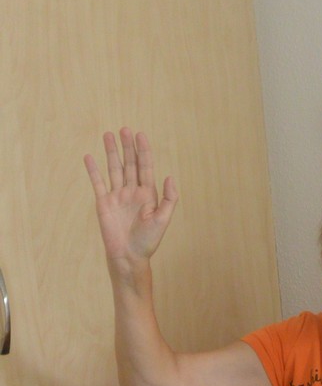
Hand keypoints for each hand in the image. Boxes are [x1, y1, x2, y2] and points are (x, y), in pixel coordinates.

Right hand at [84, 128, 177, 267]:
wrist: (128, 256)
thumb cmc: (147, 241)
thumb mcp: (163, 220)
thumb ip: (169, 199)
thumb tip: (169, 176)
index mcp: (147, 194)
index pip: (145, 167)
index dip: (143, 151)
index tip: (140, 134)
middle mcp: (132, 192)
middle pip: (129, 164)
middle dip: (127, 147)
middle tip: (124, 129)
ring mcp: (117, 196)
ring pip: (114, 169)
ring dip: (111, 152)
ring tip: (108, 135)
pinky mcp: (104, 203)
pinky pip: (98, 183)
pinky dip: (93, 170)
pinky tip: (89, 156)